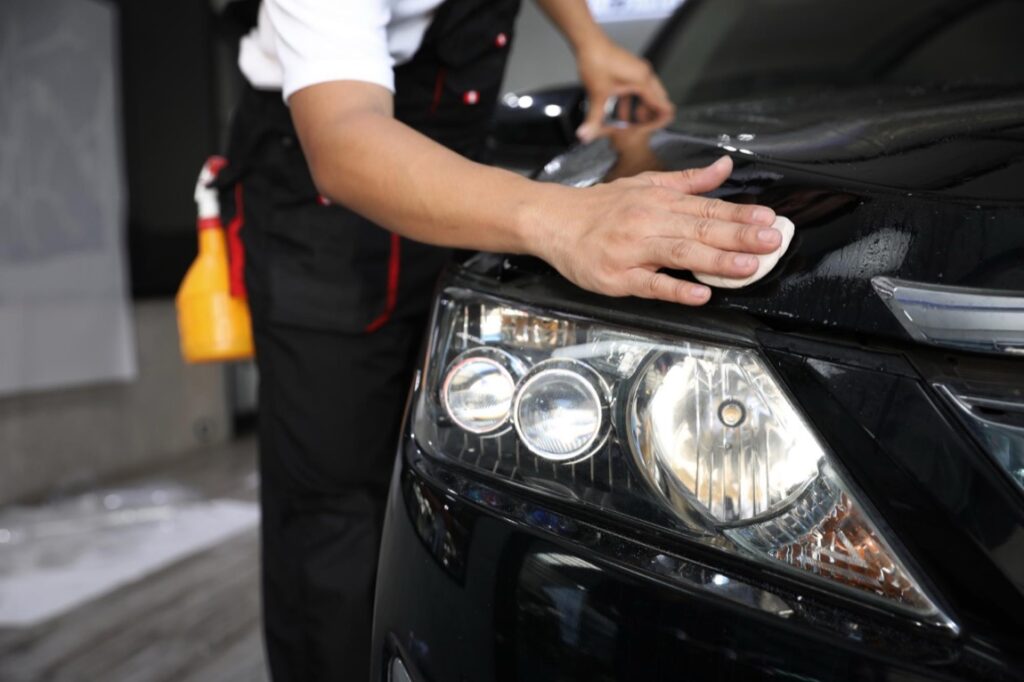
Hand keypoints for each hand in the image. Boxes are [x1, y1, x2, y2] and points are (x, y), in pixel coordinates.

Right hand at [530, 156, 780, 305]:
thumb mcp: (645, 184)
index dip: (740, 215)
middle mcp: (648, 222)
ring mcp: (632, 250)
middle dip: (739, 236)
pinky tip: (699, 295)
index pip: (707, 208)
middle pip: (700, 229)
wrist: (552, 221)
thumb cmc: (599, 207)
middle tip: (771, 241)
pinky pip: (650, 284)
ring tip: (747, 267)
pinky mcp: (617, 276)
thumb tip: (725, 167)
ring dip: (716, 261)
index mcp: (658, 201)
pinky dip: (676, 290)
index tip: (768, 219)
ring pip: (680, 254)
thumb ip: (689, 181)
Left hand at [575, 36, 673, 142]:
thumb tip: (586, 135)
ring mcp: (640, 71)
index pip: (662, 106)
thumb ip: (594, 118)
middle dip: (651, 117)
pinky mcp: (632, 70)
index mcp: (643, 81)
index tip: (649, 132)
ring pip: (649, 95)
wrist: (589, 41)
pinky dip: (634, 101)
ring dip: (642, 109)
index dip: (658, 122)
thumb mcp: (597, 94)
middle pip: (659, 101)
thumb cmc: (597, 60)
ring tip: (631, 123)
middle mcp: (645, 75)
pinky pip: (640, 89)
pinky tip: (621, 110)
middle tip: (640, 129)